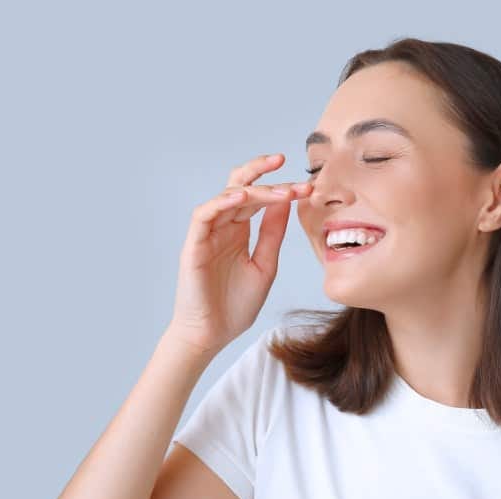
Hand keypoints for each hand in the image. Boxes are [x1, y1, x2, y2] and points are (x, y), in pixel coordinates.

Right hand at [165, 153, 311, 355]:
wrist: (211, 335)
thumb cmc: (235, 305)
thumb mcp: (265, 265)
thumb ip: (272, 234)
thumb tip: (286, 203)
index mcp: (239, 231)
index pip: (258, 198)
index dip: (281, 188)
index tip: (307, 186)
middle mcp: (222, 227)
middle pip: (239, 186)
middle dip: (262, 172)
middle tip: (284, 161)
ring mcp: (207, 234)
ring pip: (226, 197)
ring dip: (252, 189)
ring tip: (278, 189)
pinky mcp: (193, 245)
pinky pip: (204, 215)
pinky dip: (221, 203)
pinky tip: (241, 198)